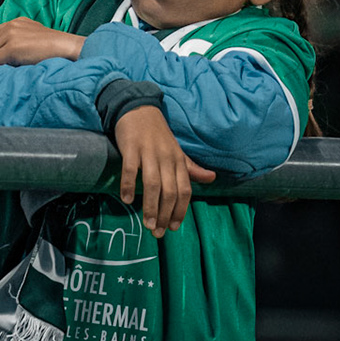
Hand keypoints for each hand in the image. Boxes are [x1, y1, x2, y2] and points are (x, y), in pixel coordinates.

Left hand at [0, 17, 84, 65]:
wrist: (66, 48)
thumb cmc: (53, 49)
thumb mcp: (32, 38)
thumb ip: (16, 41)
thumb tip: (1, 56)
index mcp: (16, 22)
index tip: (4, 58)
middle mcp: (11, 26)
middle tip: (8, 64)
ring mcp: (10, 36)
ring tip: (12, 65)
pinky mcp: (12, 48)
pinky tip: (13, 68)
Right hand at [114, 105, 217, 236]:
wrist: (139, 108)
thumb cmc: (158, 135)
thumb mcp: (177, 151)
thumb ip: (191, 168)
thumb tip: (212, 179)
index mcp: (178, 161)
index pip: (184, 190)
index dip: (180, 210)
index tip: (173, 227)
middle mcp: (166, 158)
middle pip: (169, 191)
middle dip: (165, 214)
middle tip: (157, 232)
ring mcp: (149, 152)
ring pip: (152, 183)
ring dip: (150, 206)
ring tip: (146, 224)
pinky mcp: (131, 147)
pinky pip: (131, 169)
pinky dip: (129, 185)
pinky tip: (126, 199)